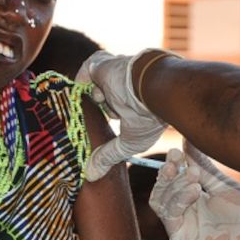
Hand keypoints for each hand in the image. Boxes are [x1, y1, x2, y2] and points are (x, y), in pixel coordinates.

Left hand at [75, 49, 174, 181]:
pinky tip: (99, 92)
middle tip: (91, 122)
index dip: (107, 115)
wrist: (154, 89)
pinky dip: (86, 84)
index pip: (113, 104)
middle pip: (102, 95)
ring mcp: (112, 72)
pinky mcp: (101, 64)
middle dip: (97, 108)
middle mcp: (123, 84)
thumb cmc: (149, 117)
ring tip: (111, 103)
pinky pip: (85, 73)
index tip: (96, 130)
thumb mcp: (128, 142)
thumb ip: (108, 156)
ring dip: (98, 98)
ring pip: (94, 85)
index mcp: (133, 99)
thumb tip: (92, 175)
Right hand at [150, 141, 239, 239]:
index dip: (172, 163)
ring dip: (175, 184)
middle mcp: (184, 210)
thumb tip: (186, 140)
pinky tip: (194, 189)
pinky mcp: (181, 238)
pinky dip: (179, 199)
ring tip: (193, 174)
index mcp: (192, 196)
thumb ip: (202, 165)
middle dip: (168, 172)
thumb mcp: (222, 184)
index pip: (172, 178)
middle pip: (162, 188)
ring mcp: (182, 225)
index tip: (176, 150)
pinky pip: (169, 216)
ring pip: (161, 200)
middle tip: (177, 157)